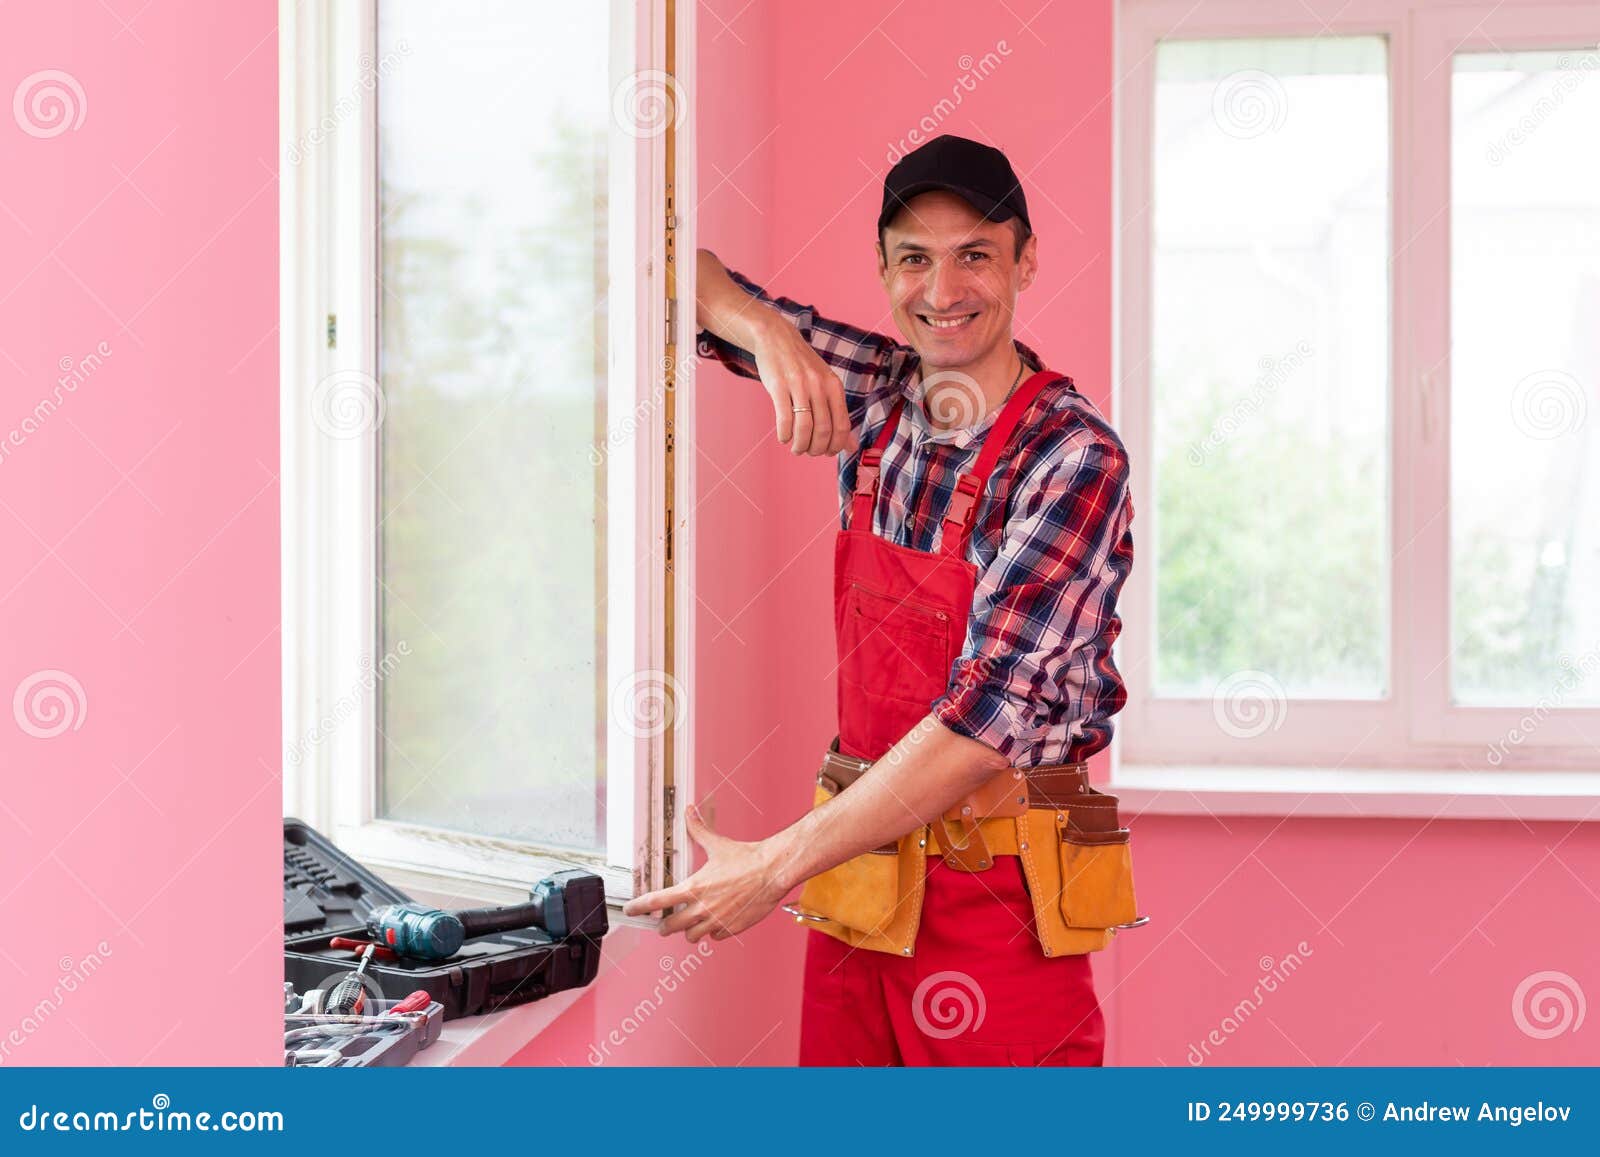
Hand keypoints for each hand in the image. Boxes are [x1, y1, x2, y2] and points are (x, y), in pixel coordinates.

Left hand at [622, 806, 792, 942]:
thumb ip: (699, 830)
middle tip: (664, 924)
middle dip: (665, 926)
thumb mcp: (717, 844)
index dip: (639, 907)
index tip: (630, 910)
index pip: (657, 900)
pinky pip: (715, 937)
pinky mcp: (731, 929)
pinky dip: (713, 932)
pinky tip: (717, 922)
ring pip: (692, 936)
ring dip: (690, 931)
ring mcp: (716, 921)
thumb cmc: (746, 859)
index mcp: (694, 887)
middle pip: (670, 926)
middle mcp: (702, 907)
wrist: (772, 872)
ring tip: (692, 924)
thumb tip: (689, 811)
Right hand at [752, 323, 858, 457]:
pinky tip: (784, 437)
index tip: (827, 453)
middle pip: (823, 430)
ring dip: (800, 445)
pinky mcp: (778, 386)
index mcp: (834, 386)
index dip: (836, 446)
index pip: (842, 426)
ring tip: (796, 448)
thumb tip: (851, 446)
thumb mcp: (825, 384)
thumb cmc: (802, 365)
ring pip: (804, 427)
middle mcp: (819, 385)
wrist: (777, 337)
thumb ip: (837, 414)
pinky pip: (784, 419)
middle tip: (808, 452)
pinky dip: (785, 435)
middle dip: (816, 449)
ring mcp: (799, 384)